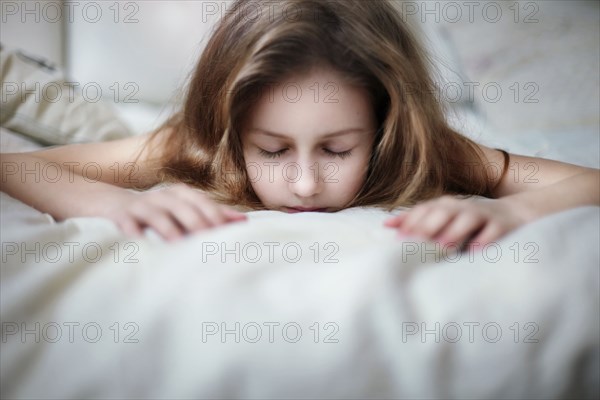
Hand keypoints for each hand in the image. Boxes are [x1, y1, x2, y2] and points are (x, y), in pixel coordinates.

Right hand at [99, 183, 246, 240]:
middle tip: (209, 242)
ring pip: (158, 215)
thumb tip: (244, 221)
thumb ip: (211, 214)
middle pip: (184, 208)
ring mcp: (141, 205)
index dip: (216, 217)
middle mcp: (163, 197)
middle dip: (198, 224)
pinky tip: (140, 242)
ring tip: (179, 244)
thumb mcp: (182, 208)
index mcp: (181, 194)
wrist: (107, 202)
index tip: (229, 234)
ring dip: (169, 229)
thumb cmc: (154, 211)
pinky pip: (127, 222)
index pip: (203, 204)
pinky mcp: (120, 215)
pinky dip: (133, 231)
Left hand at [384, 195, 528, 247]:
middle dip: (426, 226)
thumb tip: (385, 225)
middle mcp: (462, 208)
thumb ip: (417, 221)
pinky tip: (475, 251)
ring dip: (453, 232)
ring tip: (441, 246)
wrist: (516, 213)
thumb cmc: (471, 220)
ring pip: (467, 219)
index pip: (425, 210)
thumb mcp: (445, 217)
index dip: (410, 220)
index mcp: (446, 206)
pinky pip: (493, 232)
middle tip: (412, 242)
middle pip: (442, 213)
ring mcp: (483, 215)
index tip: (396, 235)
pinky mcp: (503, 225)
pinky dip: (484, 240)